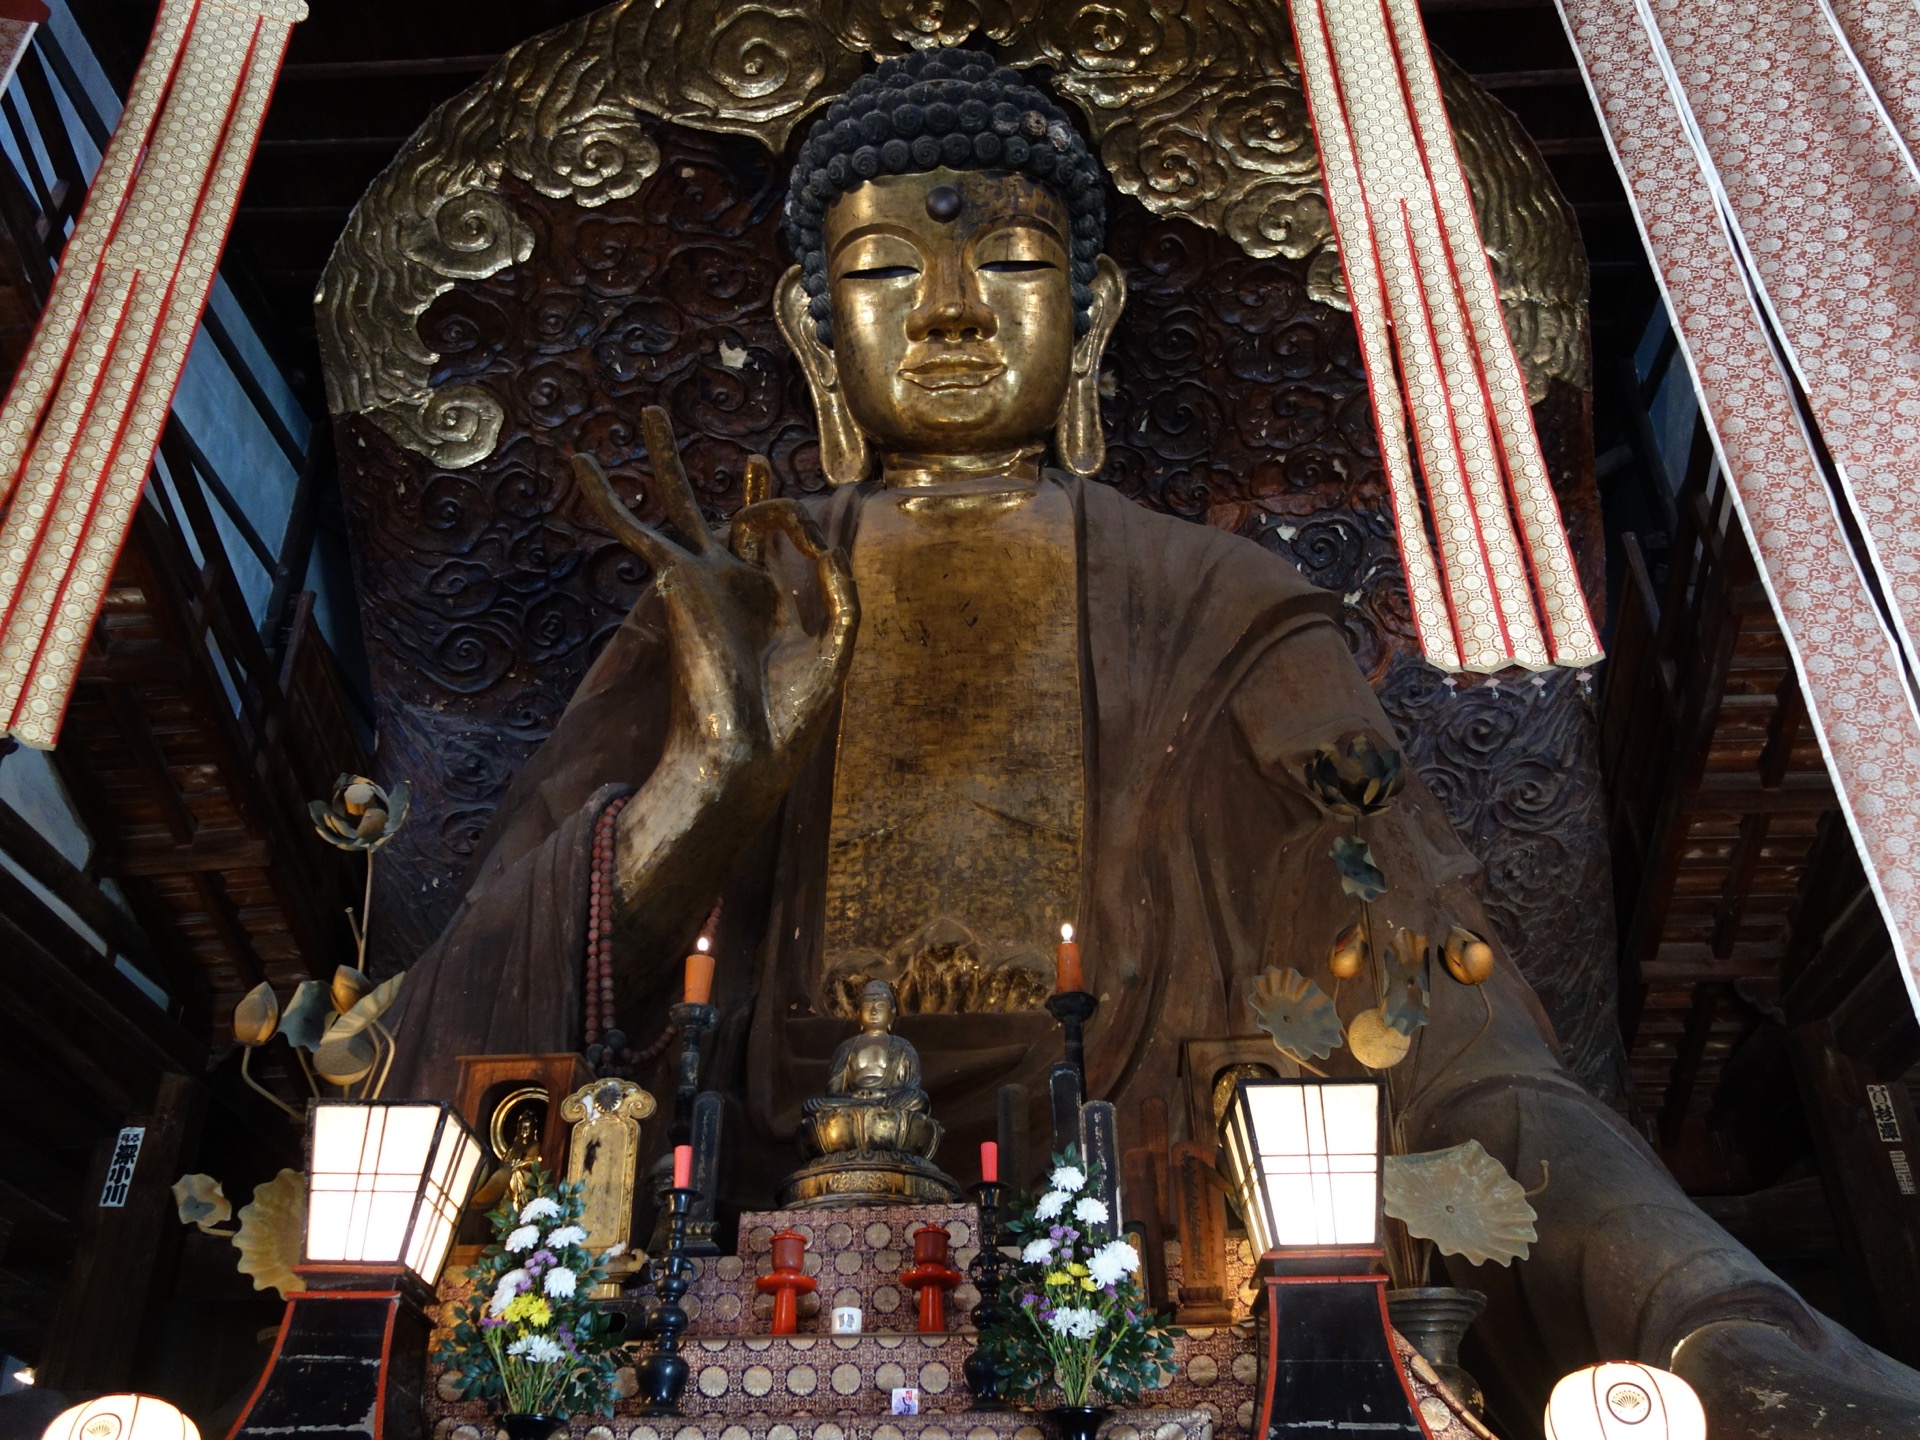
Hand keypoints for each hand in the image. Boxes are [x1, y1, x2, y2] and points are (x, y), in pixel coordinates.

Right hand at [570, 407, 857, 946]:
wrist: (744, 750)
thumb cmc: (791, 711)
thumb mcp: (838, 634)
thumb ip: (834, 575)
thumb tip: (801, 523)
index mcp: (768, 603)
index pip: (774, 544)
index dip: (783, 515)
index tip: (792, 516)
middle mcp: (730, 587)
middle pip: (729, 519)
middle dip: (742, 486)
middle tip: (752, 455)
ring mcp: (697, 580)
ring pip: (676, 505)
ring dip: (665, 460)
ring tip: (651, 413)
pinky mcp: (670, 580)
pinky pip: (631, 527)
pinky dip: (605, 495)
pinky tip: (577, 460)